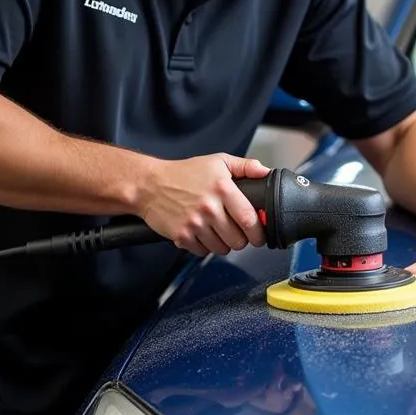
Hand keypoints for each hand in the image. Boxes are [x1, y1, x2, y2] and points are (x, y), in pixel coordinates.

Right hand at [139, 153, 269, 256]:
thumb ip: (245, 166)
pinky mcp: (182, 236)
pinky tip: (202, 234)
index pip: (250, 220)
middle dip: (242, 240)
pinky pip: (203, 252)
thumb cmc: (183, 173)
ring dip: (224, 244)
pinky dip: (205, 247)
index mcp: (223, 188)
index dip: (258, 232)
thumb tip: (266, 173)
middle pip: (238, 240)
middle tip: (237, 232)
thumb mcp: (218, 162)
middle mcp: (209, 208)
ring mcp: (195, 224)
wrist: (149, 184)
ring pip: (222, 249)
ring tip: (218, 232)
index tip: (259, 234)